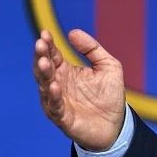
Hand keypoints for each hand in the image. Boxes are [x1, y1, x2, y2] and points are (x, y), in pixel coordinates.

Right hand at [34, 29, 125, 151]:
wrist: (116, 124)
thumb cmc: (109, 95)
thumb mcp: (108, 66)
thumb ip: (92, 49)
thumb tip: (73, 32)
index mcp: (66, 71)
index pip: (53, 55)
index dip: (49, 45)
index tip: (45, 33)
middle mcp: (58, 85)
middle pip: (45, 69)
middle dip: (42, 56)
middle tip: (40, 44)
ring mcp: (58, 102)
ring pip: (45, 86)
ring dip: (44, 74)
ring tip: (44, 62)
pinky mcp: (63, 118)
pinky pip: (55, 107)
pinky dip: (53, 97)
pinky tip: (54, 86)